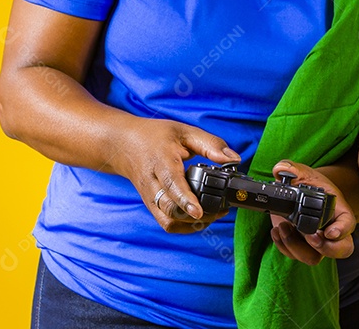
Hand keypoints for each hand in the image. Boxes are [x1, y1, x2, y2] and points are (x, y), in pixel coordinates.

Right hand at [110, 116, 238, 232]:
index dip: (185, 199)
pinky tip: (200, 217)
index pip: (171, 183)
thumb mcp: (184, 132)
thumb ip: (210, 145)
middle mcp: (152, 183)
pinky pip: (167, 224)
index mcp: (160, 161)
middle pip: (170, 208)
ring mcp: (149, 198)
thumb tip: (234, 159)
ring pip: (168, 221)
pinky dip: (184, 226)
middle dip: (197, 215)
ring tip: (214, 214)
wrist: (124, 145)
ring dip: (192, 223)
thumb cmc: (156, 137)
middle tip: (221, 209)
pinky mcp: (151, 206)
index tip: (198, 211)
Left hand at [267, 161, 354, 264]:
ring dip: (296, 247)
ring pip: (314, 257)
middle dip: (324, 248)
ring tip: (283, 227)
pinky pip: (295, 256)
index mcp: (339, 211)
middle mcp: (331, 231)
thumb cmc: (309, 183)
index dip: (342, 230)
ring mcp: (317, 242)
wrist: (300, 191)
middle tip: (310, 236)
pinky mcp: (301, 246)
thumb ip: (293, 169)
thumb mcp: (303, 172)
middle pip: (340, 250)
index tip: (329, 232)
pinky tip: (277, 230)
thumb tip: (281, 170)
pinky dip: (283, 246)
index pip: (348, 224)